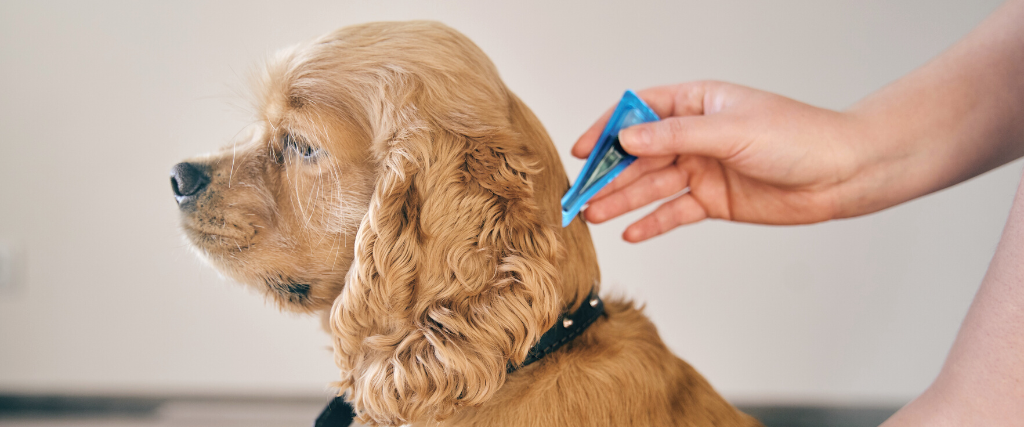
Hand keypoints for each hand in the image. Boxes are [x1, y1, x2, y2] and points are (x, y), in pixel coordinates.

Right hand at [572, 81, 867, 241]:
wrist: (841, 174)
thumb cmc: (797, 137)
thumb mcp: (730, 130)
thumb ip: (675, 135)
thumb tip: (627, 137)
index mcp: (698, 104)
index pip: (641, 112)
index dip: (608, 129)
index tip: (583, 149)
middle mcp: (696, 136)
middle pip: (640, 153)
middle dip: (608, 172)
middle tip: (580, 192)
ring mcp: (703, 169)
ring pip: (652, 185)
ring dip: (622, 199)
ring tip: (593, 215)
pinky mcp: (714, 200)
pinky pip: (674, 211)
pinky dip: (652, 222)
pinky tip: (629, 231)